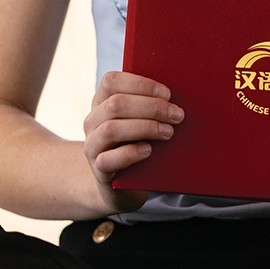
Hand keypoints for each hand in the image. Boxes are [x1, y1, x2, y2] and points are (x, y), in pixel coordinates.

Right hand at [83, 71, 183, 206]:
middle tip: (177, 115)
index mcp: (101, 101)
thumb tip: (176, 97)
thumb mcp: (141, 120)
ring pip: (111, 129)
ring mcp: (92, 146)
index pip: (112, 81)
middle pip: (116, 104)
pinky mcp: (98, 170)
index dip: (141, 84)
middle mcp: (92, 121)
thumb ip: (150, 105)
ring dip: (145, 127)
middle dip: (152, 107)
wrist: (120, 186)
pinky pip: (108, 159)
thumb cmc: (137, 144)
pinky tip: (149, 150)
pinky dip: (131, 153)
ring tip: (168, 132)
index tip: (168, 93)